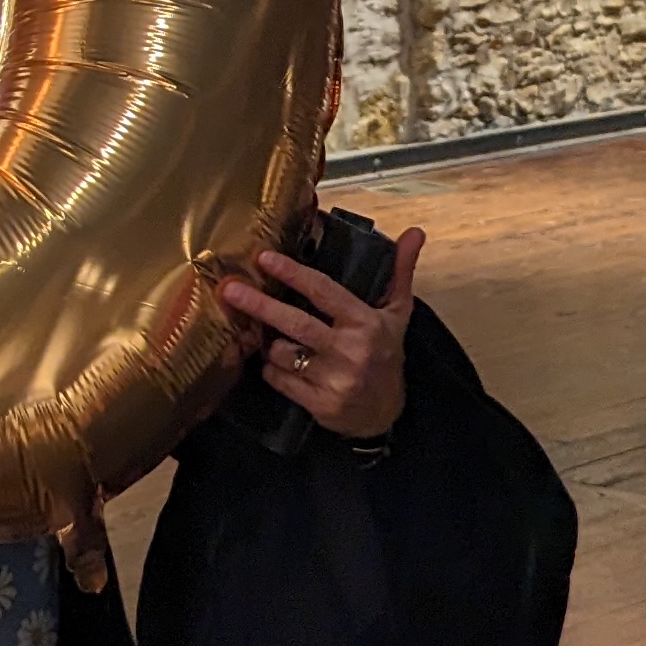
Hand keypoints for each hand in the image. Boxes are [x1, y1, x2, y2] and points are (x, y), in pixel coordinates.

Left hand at [221, 223, 423, 441]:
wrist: (386, 414)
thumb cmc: (386, 355)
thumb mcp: (397, 314)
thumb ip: (400, 272)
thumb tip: (415, 232)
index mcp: (366, 323)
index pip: (324, 292)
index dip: (292, 273)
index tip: (265, 258)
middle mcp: (350, 351)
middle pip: (295, 323)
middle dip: (259, 305)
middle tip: (229, 289)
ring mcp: (334, 379)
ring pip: (281, 352)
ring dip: (267, 341)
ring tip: (267, 335)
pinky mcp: (319, 404)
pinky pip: (278, 379)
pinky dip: (271, 368)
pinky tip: (276, 362)